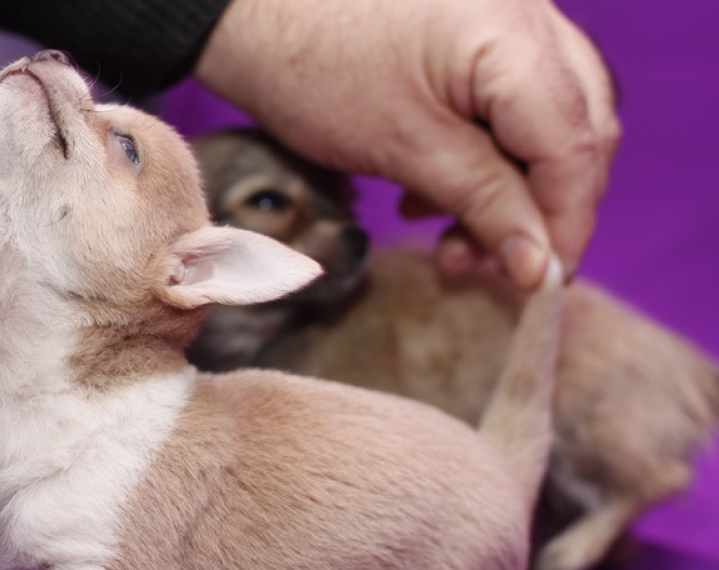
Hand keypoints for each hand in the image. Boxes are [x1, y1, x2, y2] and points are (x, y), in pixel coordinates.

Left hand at [195, 0, 619, 287]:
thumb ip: (484, 203)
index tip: (543, 281)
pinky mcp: (480, 36)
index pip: (575, 145)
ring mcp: (508, 22)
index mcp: (514, 37)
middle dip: (540, 210)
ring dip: (510, 192)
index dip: (567, 222)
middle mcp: (530, 18)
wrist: (253, 16)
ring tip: (451, 240)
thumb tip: (539, 266)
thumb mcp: (406, 148)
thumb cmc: (314, 69)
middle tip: (492, 264)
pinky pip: (511, 106)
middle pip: (577, 132)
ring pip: (547, 124)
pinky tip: (434, 197)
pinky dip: (487, 160)